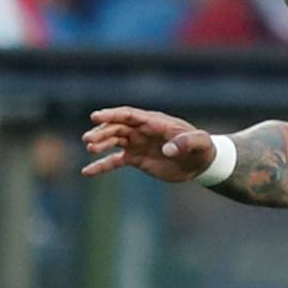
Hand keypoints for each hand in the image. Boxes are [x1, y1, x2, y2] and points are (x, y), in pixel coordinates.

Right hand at [82, 107, 214, 181]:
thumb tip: (168, 150)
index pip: (129, 115)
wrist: (201, 163)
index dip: (112, 115)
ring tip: (90, 149)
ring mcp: (137, 144)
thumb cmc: (201, 148)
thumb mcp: (199, 142)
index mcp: (154, 122)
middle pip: (117, 128)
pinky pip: (114, 161)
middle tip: (89, 140)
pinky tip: (86, 172)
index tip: (95, 116)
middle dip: (102, 132)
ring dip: (100, 144)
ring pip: (113, 141)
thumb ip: (185, 143)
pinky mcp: (136, 159)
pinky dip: (101, 166)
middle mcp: (142, 131)